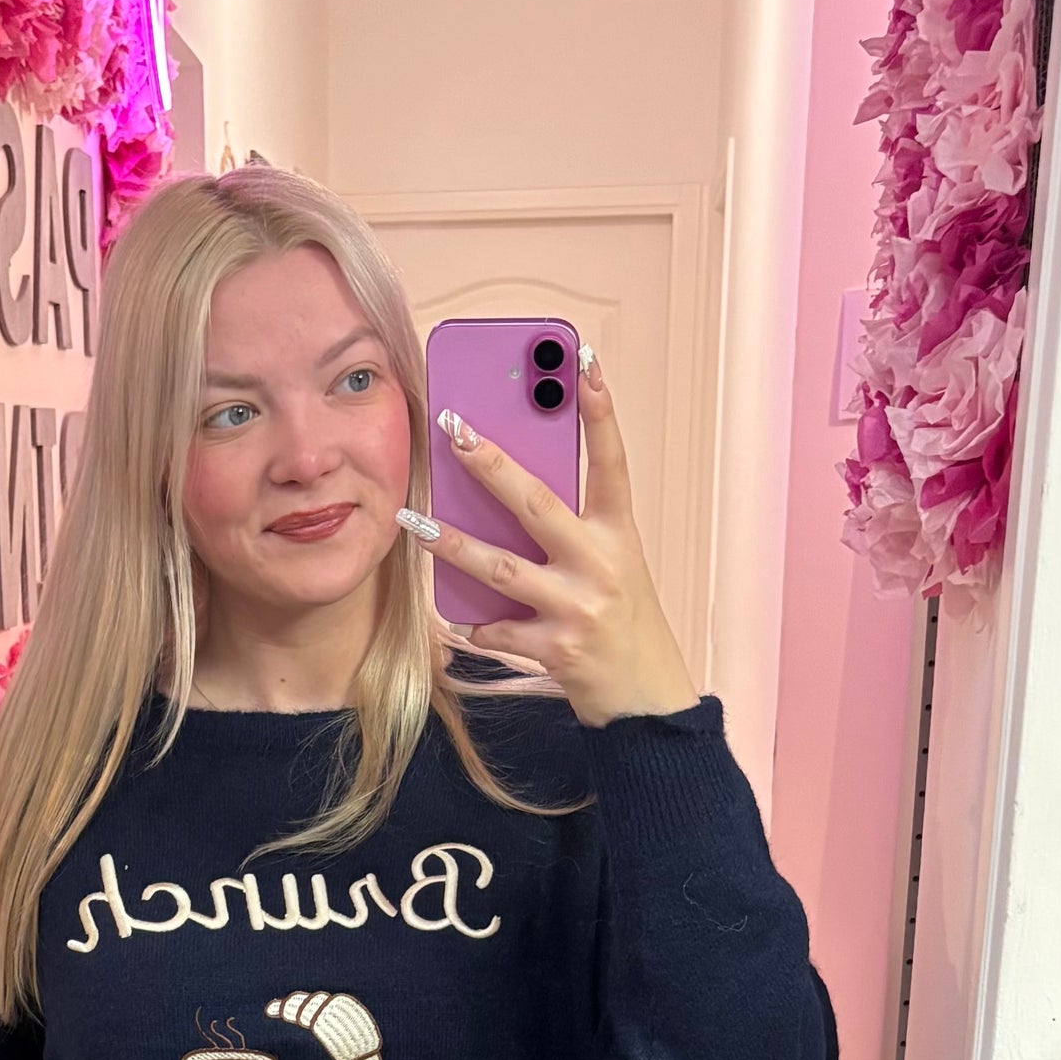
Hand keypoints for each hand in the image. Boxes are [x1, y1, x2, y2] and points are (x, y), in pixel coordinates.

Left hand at [407, 353, 698, 728]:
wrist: (646, 698)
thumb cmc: (621, 620)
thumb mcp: (611, 564)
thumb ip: (570, 530)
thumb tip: (507, 489)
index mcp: (619, 534)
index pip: (611, 461)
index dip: (599, 411)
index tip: (582, 361)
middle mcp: (601, 564)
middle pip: (537, 503)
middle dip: (489, 464)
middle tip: (452, 429)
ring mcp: (578, 608)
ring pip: (501, 567)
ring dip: (452, 544)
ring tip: (414, 521)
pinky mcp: (557, 650)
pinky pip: (499, 630)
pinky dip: (476, 624)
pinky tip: (461, 618)